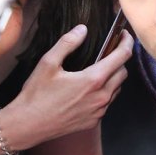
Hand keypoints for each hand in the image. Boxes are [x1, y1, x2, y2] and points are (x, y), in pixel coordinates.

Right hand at [5, 25, 132, 148]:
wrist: (29, 125)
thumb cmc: (37, 94)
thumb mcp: (48, 63)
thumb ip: (68, 43)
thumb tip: (82, 29)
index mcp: (93, 80)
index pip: (122, 56)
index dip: (127, 42)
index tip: (125, 34)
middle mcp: (101, 97)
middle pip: (123, 73)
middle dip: (119, 60)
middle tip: (108, 52)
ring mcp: (99, 111)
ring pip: (117, 89)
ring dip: (113, 77)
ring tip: (98, 69)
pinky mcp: (94, 121)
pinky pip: (107, 103)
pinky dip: (105, 92)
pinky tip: (89, 89)